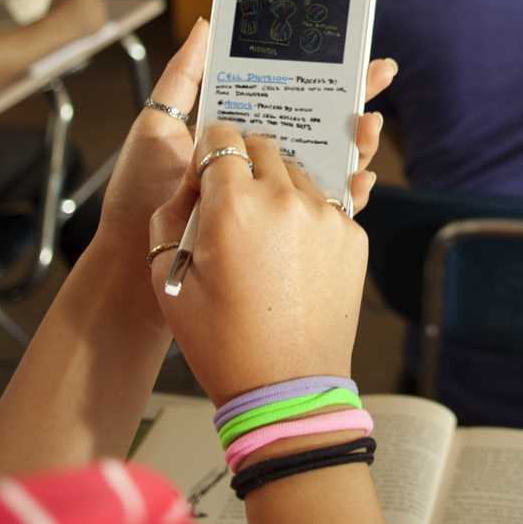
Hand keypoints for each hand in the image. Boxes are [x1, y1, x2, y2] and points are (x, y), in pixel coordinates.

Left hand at [90, 10, 393, 287]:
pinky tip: (361, 178)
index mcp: (235, 130)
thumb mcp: (157, 126)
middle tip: (381, 72)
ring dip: (355, 142)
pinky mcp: (278, 229)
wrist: (131, 261)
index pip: (285, 95)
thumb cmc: (138, 192)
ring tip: (368, 122)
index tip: (345, 52)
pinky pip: (321, 207)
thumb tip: (208, 25)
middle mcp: (259, 160)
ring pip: (327, 162)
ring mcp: (271, 195)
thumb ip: (183, 78)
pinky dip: (348, 192)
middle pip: (317, 123)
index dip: (317, 74)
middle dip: (352, 97)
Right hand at [151, 122, 373, 401]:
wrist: (285, 386)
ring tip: (264, 234)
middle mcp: (285, 199)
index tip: (209, 171)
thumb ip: (172, 214)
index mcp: (234, 205)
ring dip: (278, 188)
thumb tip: (192, 183)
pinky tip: (292, 255)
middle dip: (244, 163)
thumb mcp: (168, 277)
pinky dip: (307, 216)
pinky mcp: (353, 235)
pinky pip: (325, 205)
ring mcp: (325, 216)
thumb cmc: (221, 340)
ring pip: (297, 173)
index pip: (222, 137)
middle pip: (263, 147)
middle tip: (234, 201)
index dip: (210, 150)